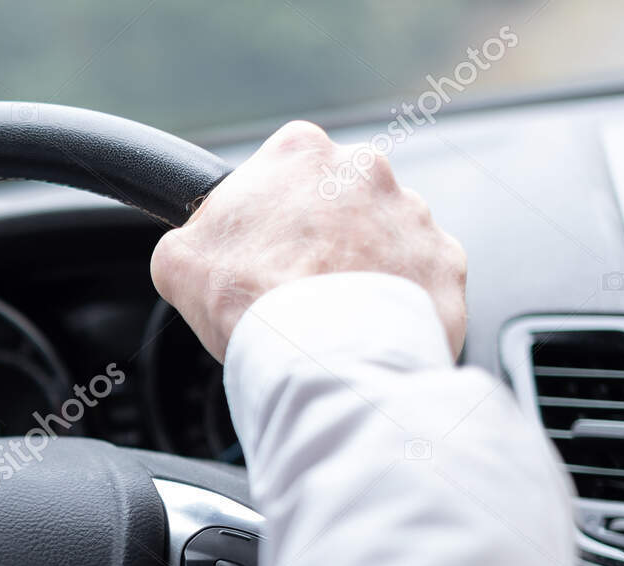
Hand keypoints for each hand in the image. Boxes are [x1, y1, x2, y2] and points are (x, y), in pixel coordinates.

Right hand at [151, 121, 466, 362]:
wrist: (322, 354)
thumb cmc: (253, 301)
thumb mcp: (178, 261)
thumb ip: (193, 237)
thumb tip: (193, 249)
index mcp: (300, 154)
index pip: (284, 169)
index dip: (269, 214)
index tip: (262, 248)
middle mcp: (365, 169)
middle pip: (340, 202)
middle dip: (323, 240)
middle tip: (296, 288)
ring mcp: (413, 215)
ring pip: (384, 240)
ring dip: (364, 270)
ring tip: (334, 318)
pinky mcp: (445, 263)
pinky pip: (421, 281)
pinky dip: (400, 304)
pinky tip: (369, 331)